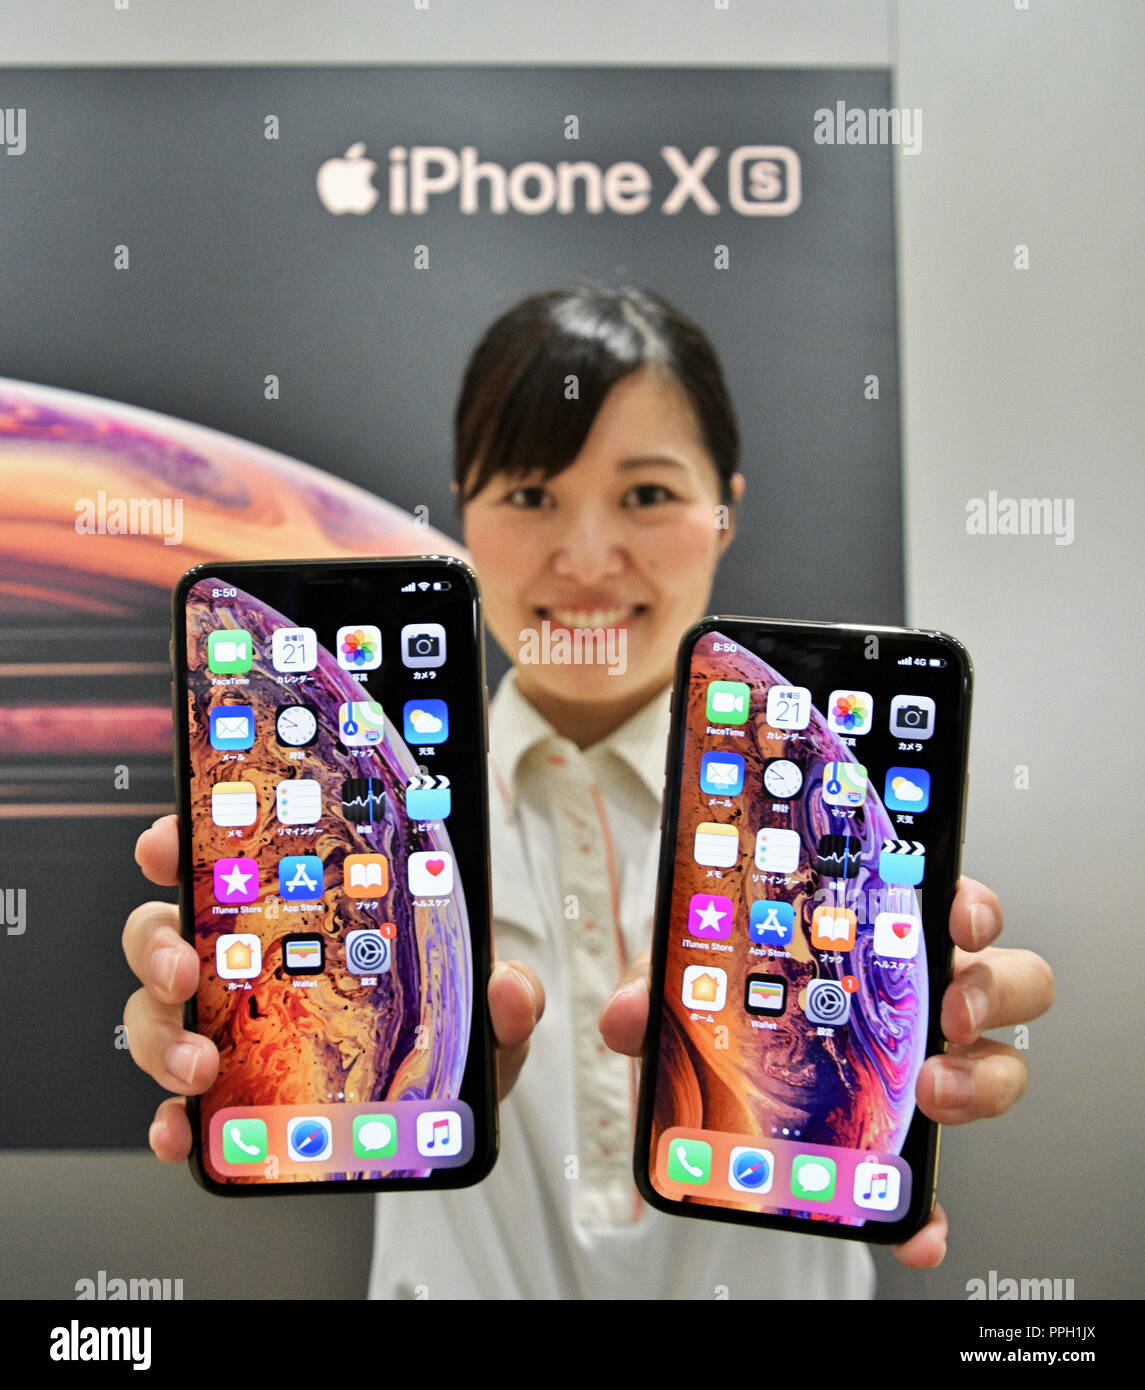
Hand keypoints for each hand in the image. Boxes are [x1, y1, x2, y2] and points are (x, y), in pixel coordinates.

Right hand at [124, 814, 543, 1161]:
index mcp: (299, 913)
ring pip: (158, 1013)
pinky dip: (170, 1118)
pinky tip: (182, 1128)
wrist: (437, 1126)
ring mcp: (228, 1028)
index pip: (227, 860)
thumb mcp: (483, 1014)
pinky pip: (175, 1103)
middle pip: (167, 930)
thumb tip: (511, 987)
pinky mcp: (223, 1097)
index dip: (184, 842)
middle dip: (158, 942)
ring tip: (200, 1064)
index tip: (171, 844)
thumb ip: (505, 997)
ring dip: (162, 1036)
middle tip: (185, 968)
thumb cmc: (448, 1041)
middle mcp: (250, 962)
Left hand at [598, 875, 1053, 1267]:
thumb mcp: (690, 972)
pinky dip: (931, 1206)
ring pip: (1000, 1065)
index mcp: (881, 935)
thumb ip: (662, 979)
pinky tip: (914, 1225)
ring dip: (981, 1081)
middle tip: (950, 1010)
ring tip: (933, 1095)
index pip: (949, 903)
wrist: (706, 1083)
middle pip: (1006, 978)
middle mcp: (919, 998)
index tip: (957, 919)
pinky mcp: (904, 1143)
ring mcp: (924, 1067)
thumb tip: (630, 1014)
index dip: (970, 905)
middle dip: (991, 990)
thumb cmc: (726, 997)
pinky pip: (938, 1179)